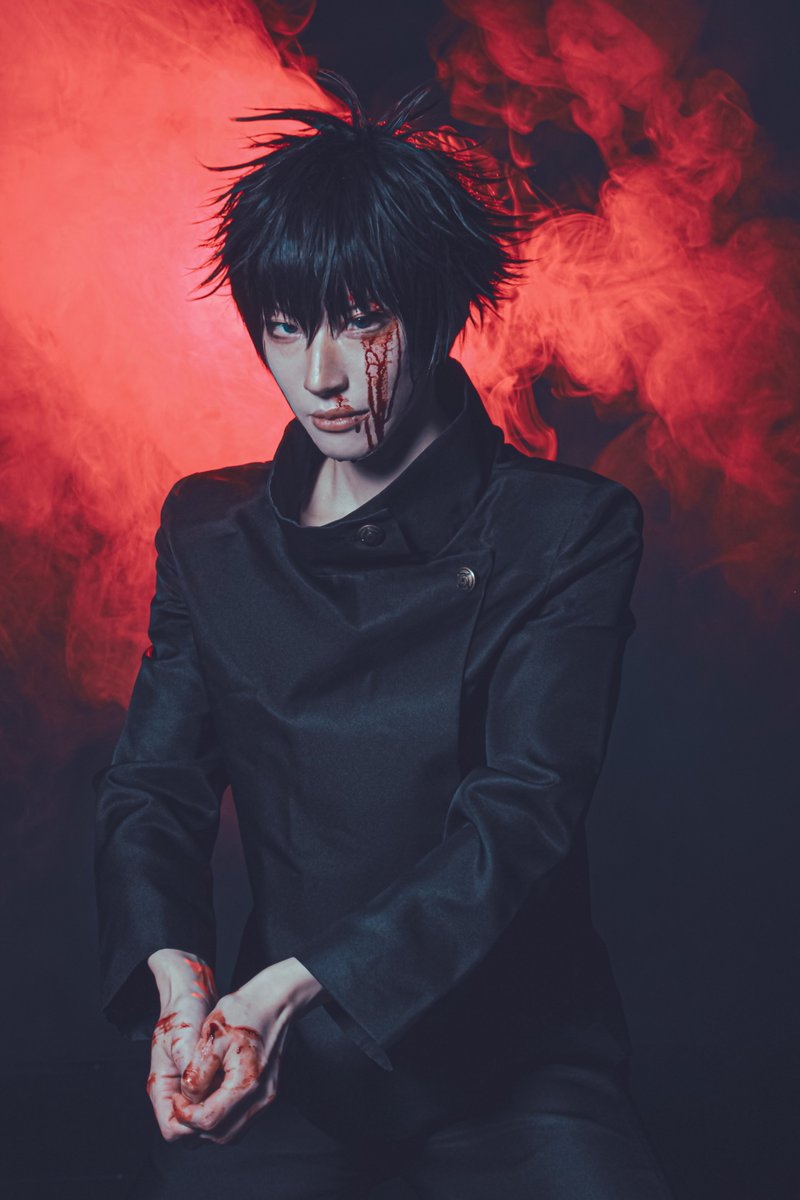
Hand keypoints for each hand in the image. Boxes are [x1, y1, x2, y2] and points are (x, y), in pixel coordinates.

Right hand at [146, 951, 216, 1142]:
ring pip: (205, 1120)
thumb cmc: (182, 1012)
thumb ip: (191, 1070)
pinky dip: (226, 1098)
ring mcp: (188, 1088)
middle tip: (228, 1099)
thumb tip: (198, 1096)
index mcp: (161, 1086)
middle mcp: (173, 1092)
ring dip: (220, 1110)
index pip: (172, 1129)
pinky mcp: (204, 1082)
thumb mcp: (184, 1037)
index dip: (192, 1125)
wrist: (189, 994)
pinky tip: (236, 1079)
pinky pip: (215, 1103)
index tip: (211, 1108)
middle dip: (209, 1122)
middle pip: (190, 1132)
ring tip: (232, 1086)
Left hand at [172, 957, 326, 1145]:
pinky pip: (241, 1122)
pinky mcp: (266, 1094)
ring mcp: (266, 1098)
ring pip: (231, 1134)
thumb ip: (197, 1071)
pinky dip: (222, 1121)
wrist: (274, 1002)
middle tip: (181, 1106)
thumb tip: (186, 1098)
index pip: (209, 1119)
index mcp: (247, 1081)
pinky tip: (210, 1102)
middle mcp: (261, 1096)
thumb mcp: (212, 1035)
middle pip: (220, 1135)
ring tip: (193, 1106)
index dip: (185, 1115)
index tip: (176, 1099)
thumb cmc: (244, 1012)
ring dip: (208, 1128)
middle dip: (194, 1127)